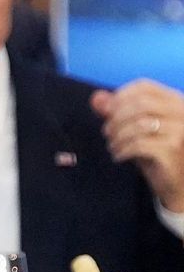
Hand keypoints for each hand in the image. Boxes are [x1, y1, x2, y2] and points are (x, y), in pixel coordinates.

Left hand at [91, 79, 183, 211]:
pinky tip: (119, 156)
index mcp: (175, 101)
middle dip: (116, 118)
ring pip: (138, 124)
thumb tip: (96, 97)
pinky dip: (122, 149)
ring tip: (113, 145)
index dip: (120, 96)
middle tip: (107, 133)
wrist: (177, 184)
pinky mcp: (173, 149)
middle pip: (139, 104)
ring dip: (117, 136)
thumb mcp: (135, 129)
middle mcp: (182, 113)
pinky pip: (139, 144)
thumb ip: (116, 112)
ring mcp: (180, 131)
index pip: (144, 87)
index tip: (107, 112)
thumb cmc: (156, 153)